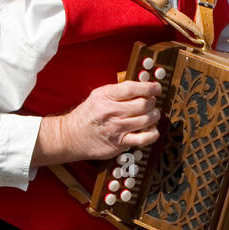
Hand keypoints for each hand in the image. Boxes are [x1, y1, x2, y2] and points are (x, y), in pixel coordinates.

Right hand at [32, 79, 161, 165]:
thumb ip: (117, 91)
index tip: (157, 88)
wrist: (72, 136)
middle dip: (152, 102)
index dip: (149, 87)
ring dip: (154, 116)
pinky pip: (144, 139)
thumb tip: (141, 86)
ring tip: (152, 115)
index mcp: (105, 96)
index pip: (132, 88)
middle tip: (152, 103)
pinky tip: (151, 130)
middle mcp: (111, 112)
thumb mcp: (98, 96)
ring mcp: (116, 128)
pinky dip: (153, 133)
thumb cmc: (88, 115)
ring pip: (147, 120)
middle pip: (143, 104)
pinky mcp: (120, 143)